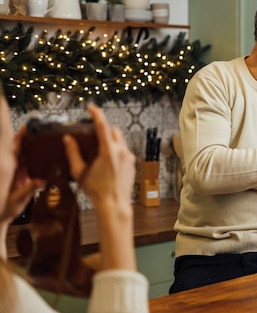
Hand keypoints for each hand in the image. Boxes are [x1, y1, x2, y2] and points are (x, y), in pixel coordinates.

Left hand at [1, 127, 44, 225]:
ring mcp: (16, 172)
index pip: (15, 150)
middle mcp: (12, 169)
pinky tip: (37, 152)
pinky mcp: (20, 177)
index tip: (25, 128)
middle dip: (25, 137)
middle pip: (18, 148)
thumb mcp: (18, 200)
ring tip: (36, 135)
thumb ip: (29, 189)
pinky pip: (26, 163)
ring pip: (21, 154)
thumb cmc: (4, 209)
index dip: (19, 138)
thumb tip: (41, 181)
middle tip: (33, 127)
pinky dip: (31, 156)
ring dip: (28, 145)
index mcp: (10, 171)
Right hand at [63, 103, 136, 270]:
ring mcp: (130, 157)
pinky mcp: (133, 164)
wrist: (115, 205)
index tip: (91, 107)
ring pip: (120, 141)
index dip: (96, 113)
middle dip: (104, 128)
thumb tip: (68, 139)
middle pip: (114, 131)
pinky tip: (107, 160)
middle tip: (93, 132)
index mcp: (108, 151)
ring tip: (98, 149)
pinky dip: (116, 150)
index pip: (103, 125)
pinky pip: (124, 151)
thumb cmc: (96, 191)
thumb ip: (73, 153)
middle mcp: (122, 151)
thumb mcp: (80, 172)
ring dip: (110, 140)